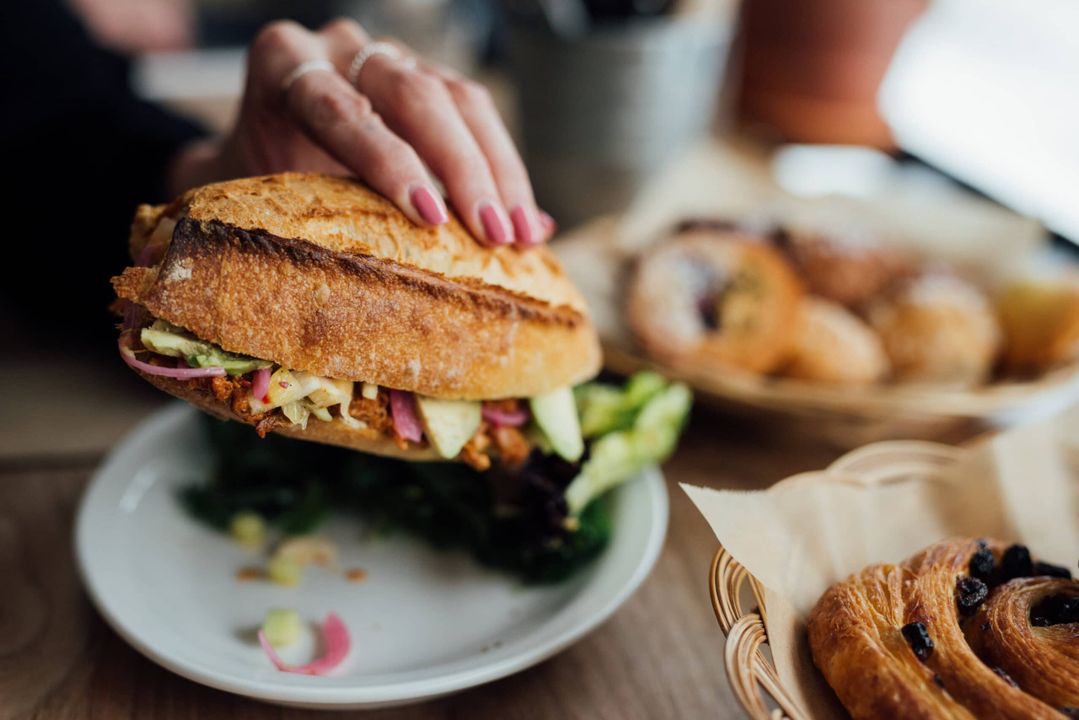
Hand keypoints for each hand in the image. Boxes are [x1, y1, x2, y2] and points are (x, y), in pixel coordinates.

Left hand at [169, 19, 553, 246]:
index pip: (338, 106)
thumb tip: (398, 273)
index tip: (428, 216)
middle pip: (414, 92)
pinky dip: (505, 172)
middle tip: (493, 236)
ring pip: (461, 99)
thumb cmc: (252, 189)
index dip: (386, 161)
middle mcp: (340, 49)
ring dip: (499, 172)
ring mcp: (389, 59)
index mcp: (283, 63)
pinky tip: (525, 224)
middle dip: (463, 169)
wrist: (251, 161)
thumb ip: (321, 228)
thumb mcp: (267, 207)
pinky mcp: (428, 78)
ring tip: (520, 237)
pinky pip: (478, 115)